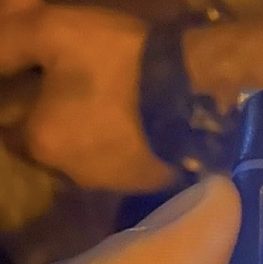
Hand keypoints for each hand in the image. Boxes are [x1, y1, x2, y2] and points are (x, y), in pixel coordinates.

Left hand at [0, 0, 173, 190]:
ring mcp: (116, 184)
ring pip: (89, 163)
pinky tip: (137, 128)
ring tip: (110, 113)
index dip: (17, 111)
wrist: (194, 93)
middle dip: (57, 130)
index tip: (31, 91)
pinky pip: (126, 168)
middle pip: (53, 151)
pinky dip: (125, 151)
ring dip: (92, 143)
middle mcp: (74, 174)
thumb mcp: (52, 30)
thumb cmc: (118, 63)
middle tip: (73, 98)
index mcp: (42, 142)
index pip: (9, 135)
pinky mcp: (151, 185)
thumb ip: (8, 43)